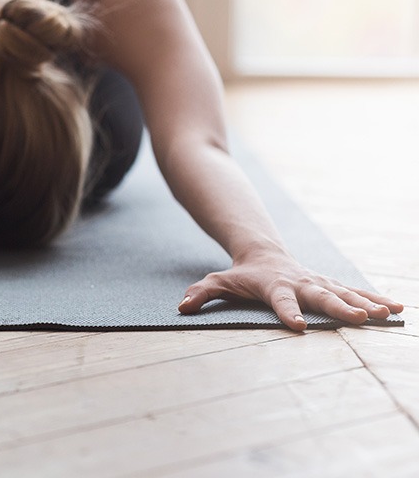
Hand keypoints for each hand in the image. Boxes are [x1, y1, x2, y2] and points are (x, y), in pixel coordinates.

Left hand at [177, 248, 403, 330]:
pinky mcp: (329, 283)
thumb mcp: (217, 281)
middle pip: (321, 295)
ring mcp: (317, 281)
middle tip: (362, 319)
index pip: (280, 300)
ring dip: (367, 303)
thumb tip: (181, 307)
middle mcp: (300, 282)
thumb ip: (201, 293)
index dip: (288, 313)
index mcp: (273, 285)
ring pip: (344, 291)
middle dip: (341, 307)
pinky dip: (375, 297)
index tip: (298, 327)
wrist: (262, 250)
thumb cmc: (240, 273)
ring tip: (389, 314)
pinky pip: (355, 290)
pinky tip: (399, 308)